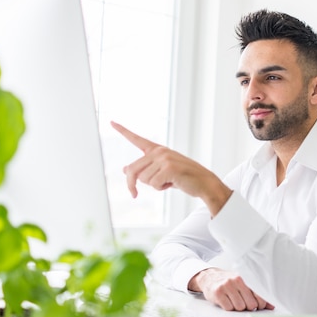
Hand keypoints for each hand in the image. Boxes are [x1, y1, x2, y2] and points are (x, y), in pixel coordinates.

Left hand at [111, 121, 232, 214]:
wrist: (205, 183)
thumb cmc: (184, 178)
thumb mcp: (162, 171)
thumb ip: (145, 168)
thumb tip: (124, 169)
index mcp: (158, 150)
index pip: (137, 139)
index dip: (123, 131)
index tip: (111, 122)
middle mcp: (159, 152)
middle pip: (133, 169)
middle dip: (131, 185)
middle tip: (133, 195)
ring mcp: (164, 158)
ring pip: (143, 179)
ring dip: (154, 186)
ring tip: (169, 181)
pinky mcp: (169, 168)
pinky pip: (154, 184)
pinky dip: (161, 188)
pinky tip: (173, 183)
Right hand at [189, 268, 274, 311]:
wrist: (209, 277)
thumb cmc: (228, 282)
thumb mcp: (242, 284)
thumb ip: (256, 294)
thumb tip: (271, 306)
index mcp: (245, 279)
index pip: (258, 295)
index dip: (260, 304)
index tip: (258, 306)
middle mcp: (236, 281)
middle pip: (250, 304)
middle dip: (248, 307)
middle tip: (243, 303)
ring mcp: (226, 286)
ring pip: (239, 307)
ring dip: (237, 308)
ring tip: (233, 301)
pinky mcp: (218, 293)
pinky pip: (228, 308)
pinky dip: (228, 308)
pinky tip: (226, 302)